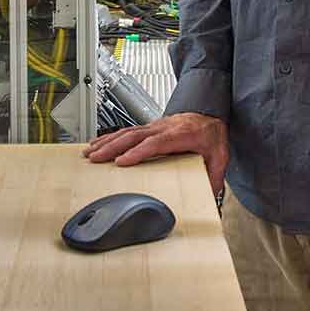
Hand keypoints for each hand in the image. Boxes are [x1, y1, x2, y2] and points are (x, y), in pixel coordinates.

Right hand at [82, 113, 229, 195]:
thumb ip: (214, 177)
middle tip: (96, 158)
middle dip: (113, 147)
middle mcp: (163, 128)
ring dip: (107, 142)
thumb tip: (209, 196)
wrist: (210, 114)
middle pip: (134, 136)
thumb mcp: (219, 156)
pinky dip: (110, 137)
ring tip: (90, 152)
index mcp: (180, 135)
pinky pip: (126, 130)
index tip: (122, 161)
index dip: (138, 152)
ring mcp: (154, 126)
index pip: (156, 143)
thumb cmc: (211, 134)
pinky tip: (98, 143)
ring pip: (127, 132)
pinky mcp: (149, 128)